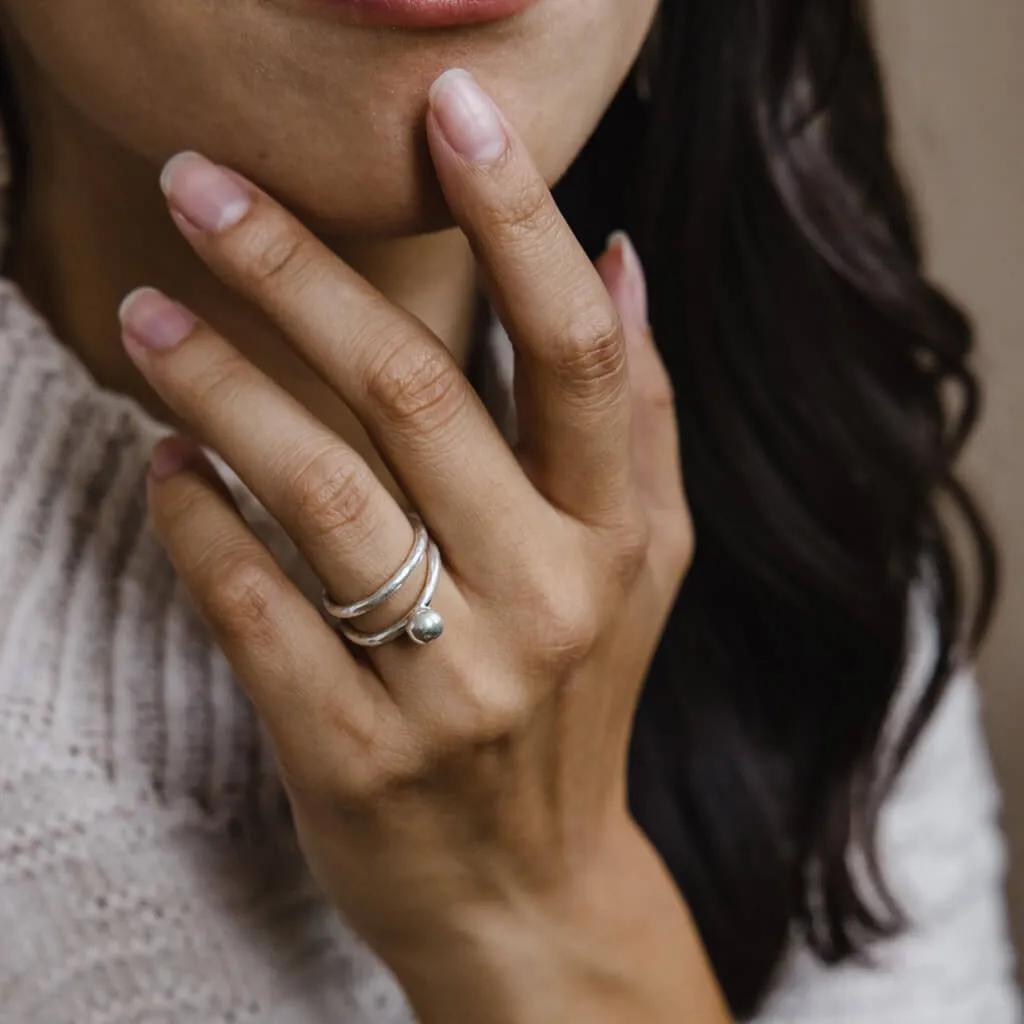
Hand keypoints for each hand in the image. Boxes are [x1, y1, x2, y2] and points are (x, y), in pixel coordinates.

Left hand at [122, 69, 719, 1021]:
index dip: (518, 216)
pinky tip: (167, 469)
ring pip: (315, 493)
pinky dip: (194, 523)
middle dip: (299, 271)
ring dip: (218, 385)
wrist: (527, 893)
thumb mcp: (644, 570)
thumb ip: (637, 417)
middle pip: (414, 396)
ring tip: (150, 313)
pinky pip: (251, 607)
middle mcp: (545, 604)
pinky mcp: (353, 755)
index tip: (450, 109)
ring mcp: (450, 686)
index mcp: (616, 544)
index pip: (572, 352)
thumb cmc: (578, 707)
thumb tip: (622, 259)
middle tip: (205, 185)